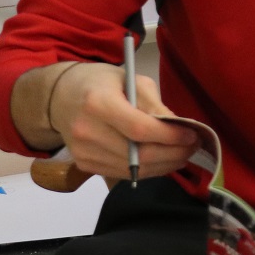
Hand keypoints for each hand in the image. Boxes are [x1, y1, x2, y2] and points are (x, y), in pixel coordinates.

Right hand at [47, 62, 196, 180]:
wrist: (61, 97)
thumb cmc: (101, 83)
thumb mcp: (131, 80)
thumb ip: (155, 104)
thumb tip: (179, 127)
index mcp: (98, 103)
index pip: (139, 129)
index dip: (170, 136)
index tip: (192, 135)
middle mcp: (86, 131)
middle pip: (138, 154)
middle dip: (173, 154)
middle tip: (194, 147)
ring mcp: (83, 152)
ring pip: (133, 168)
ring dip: (165, 165)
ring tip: (183, 155)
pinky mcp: (84, 165)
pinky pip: (123, 173)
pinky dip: (148, 170)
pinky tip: (164, 161)